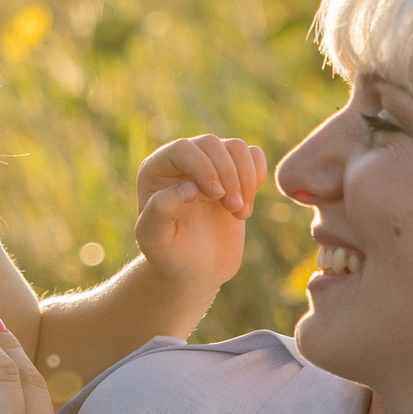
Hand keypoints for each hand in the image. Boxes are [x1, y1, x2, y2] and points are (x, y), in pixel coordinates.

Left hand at [134, 134, 267, 294]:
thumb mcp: (155, 240)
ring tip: (239, 212)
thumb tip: (188, 187)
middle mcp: (182, 161)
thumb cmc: (170, 254)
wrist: (195, 269)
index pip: (183, 149)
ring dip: (245, 179)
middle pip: (212, 144)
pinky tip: (246, 206)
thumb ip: (161, 211)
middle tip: (233, 211)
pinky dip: (257, 176)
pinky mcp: (234, 172)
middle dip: (228, 176)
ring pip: (236, 147)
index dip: (204, 167)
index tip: (217, 196)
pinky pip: (253, 156)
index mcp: (157, 169)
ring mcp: (210, 164)